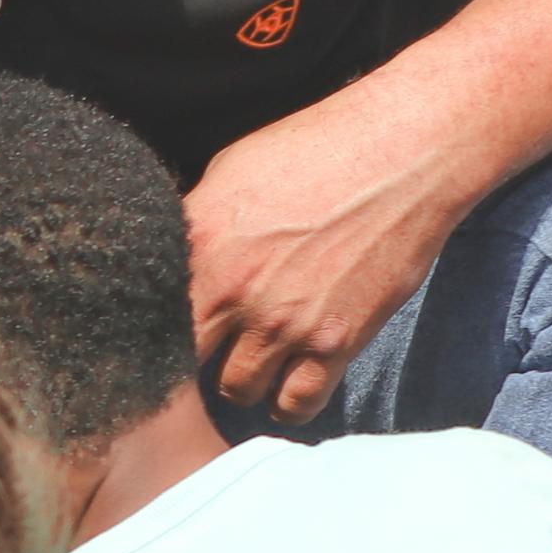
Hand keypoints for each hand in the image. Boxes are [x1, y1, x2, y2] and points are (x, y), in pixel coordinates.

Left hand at [180, 89, 479, 425]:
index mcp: (200, 243)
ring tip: (252, 363)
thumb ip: (197, 224)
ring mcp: (284, 322)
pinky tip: (286, 386)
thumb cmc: (317, 148)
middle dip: (191, 360)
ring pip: (238, 389)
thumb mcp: (233, 170)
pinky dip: (287, 404)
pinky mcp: (334, 342)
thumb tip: (171, 257)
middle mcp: (233, 290)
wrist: (403, 154)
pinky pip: (296, 404)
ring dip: (242, 380)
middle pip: (184, 362)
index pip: (148, 313)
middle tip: (210, 350)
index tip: (162, 330)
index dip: (150, 328)